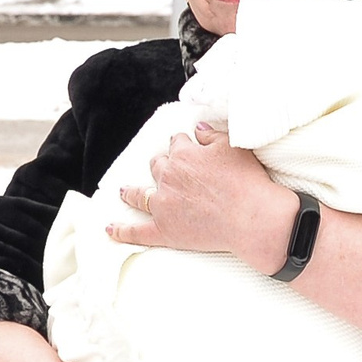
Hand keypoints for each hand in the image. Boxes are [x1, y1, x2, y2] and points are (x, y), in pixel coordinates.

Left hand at [110, 120, 297, 273]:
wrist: (251, 217)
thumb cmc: (246, 180)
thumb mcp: (232, 147)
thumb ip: (211, 135)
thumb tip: (198, 129)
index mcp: (184, 155)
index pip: (177, 143)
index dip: (183, 145)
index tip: (188, 147)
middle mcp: (168, 177)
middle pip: (157, 166)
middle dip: (160, 165)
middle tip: (166, 170)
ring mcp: (163, 205)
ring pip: (140, 194)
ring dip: (130, 192)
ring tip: (124, 191)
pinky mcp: (164, 231)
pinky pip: (136, 232)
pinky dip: (121, 231)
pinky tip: (110, 229)